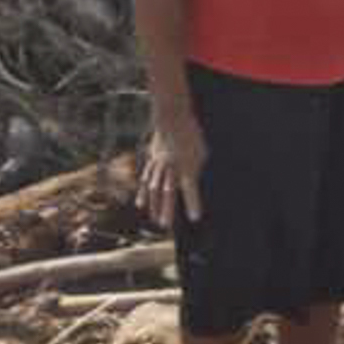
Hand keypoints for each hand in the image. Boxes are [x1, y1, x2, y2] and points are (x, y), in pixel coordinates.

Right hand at [139, 101, 207, 227]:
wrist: (172, 117)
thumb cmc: (191, 134)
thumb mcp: (201, 151)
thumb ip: (197, 168)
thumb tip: (192, 181)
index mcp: (186, 165)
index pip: (190, 188)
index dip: (193, 203)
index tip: (195, 218)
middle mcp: (171, 168)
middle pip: (168, 192)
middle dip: (167, 210)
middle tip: (165, 226)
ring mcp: (159, 165)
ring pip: (155, 188)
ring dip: (155, 205)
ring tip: (155, 220)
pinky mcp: (152, 161)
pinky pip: (147, 180)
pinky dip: (144, 193)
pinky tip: (142, 204)